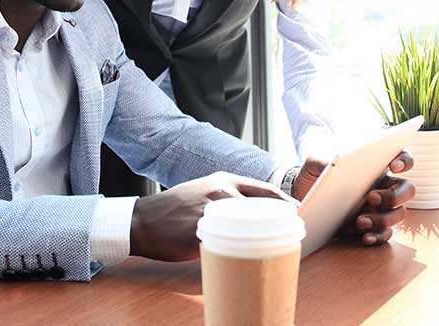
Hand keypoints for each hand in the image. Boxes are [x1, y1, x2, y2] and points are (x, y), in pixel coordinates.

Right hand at [129, 172, 294, 261]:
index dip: (283, 202)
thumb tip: (253, 212)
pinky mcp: (199, 232)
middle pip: (260, 208)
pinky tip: (243, 258)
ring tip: (267, 249)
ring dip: (258, 240)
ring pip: (245, 227)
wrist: (142, 220)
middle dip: (275, 223)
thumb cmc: (175, 209)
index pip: (263, 189)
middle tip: (285, 235)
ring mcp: (210, 211)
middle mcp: (220, 191)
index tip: (296, 212)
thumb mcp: (204, 191)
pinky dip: (237, 252)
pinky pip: (225, 244)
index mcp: (223, 180)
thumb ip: (227, 197)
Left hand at [292, 151, 415, 246]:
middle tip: (372, 197)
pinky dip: (378, 236)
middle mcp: (383, 186)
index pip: (401, 157)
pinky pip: (385, 233)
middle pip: (407, 189)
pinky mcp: (372, 227)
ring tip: (360, 221)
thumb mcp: (314, 162)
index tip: (393, 167)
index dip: (404, 160)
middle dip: (395, 195)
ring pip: (399, 213)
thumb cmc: (315, 175)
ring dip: (384, 218)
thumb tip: (334, 164)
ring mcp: (380, 207)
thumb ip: (323, 159)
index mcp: (375, 165)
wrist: (303, 199)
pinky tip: (365, 237)